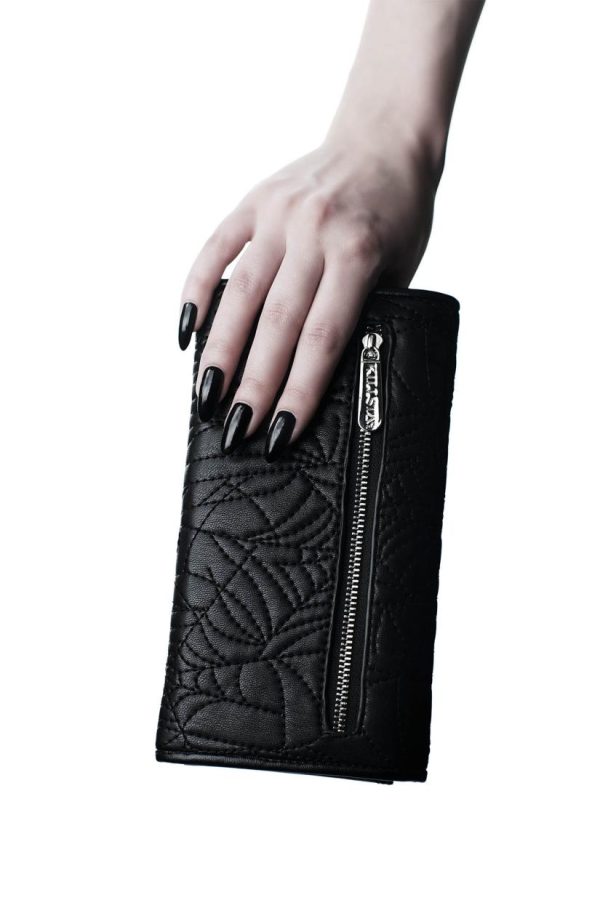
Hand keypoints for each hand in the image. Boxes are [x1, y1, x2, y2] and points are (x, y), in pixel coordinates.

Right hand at [178, 138, 436, 459]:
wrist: (385, 136)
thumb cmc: (400, 215)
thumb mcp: (401, 267)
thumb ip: (365, 312)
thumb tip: (321, 373)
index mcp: (359, 253)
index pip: (323, 338)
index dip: (300, 390)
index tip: (281, 433)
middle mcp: (315, 231)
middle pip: (278, 323)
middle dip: (255, 384)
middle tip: (235, 431)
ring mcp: (280, 213)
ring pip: (241, 293)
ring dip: (220, 351)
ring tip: (206, 397)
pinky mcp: (255, 200)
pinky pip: (216, 249)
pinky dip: (198, 290)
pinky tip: (186, 332)